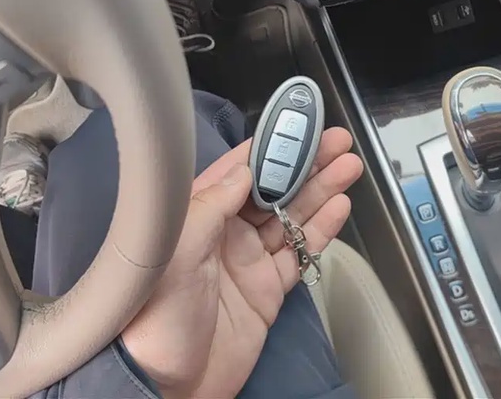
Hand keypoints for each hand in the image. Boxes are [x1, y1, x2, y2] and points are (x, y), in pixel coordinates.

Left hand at [121, 128, 363, 398]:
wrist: (160, 386)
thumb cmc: (153, 317)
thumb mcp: (175, 251)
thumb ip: (211, 206)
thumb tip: (243, 169)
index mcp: (198, 217)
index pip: (239, 170)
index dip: (271, 147)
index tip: (298, 126)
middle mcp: (224, 234)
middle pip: (273, 190)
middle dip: (306, 165)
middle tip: (337, 143)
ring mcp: (248, 263)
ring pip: (291, 218)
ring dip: (320, 192)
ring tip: (347, 167)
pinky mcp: (266, 292)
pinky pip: (298, 255)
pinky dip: (320, 232)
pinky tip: (338, 209)